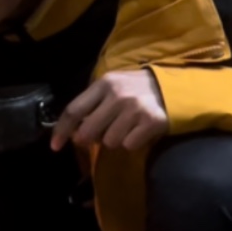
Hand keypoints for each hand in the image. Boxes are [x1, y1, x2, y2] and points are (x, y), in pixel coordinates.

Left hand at [50, 70, 168, 151]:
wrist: (175, 88)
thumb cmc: (138, 89)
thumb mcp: (113, 87)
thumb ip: (92, 104)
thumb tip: (73, 132)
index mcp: (104, 84)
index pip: (74, 110)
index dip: (61, 130)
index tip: (55, 146)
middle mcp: (117, 95)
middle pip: (88, 132)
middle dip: (90, 139)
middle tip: (101, 134)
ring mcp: (135, 109)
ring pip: (109, 141)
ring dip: (115, 139)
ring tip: (127, 127)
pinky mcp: (151, 122)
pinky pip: (129, 145)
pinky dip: (132, 142)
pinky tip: (140, 130)